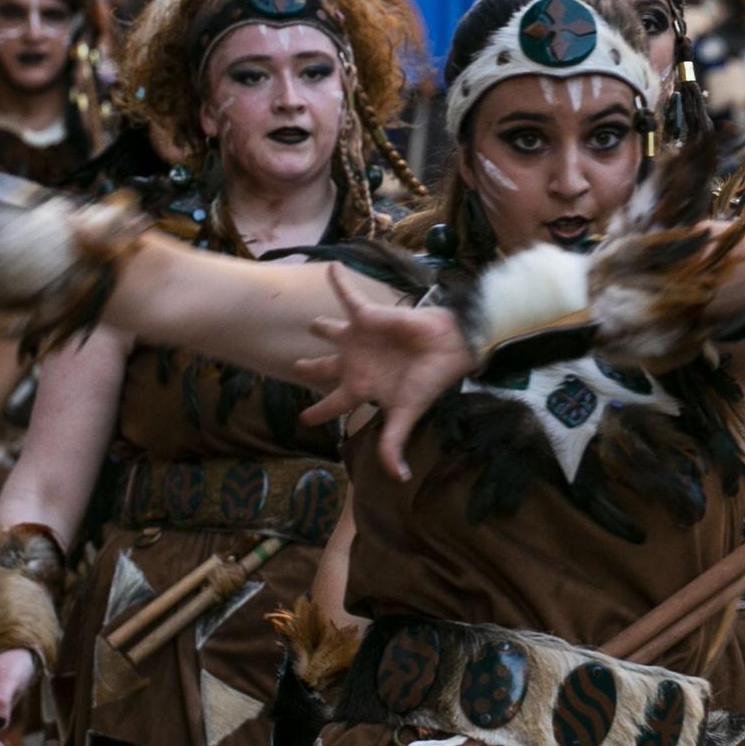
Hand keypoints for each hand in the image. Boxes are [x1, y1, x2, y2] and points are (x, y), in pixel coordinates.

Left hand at [296, 265, 473, 480]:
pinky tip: (329, 267)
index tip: (303, 421)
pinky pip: (349, 297)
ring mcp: (360, 338)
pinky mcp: (369, 316)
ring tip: (313, 323)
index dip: (317, 413)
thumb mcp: (406, 413)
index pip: (332, 403)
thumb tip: (399, 478)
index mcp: (361, 387)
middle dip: (309, 366)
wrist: (449, 348)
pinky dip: (338, 282)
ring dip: (322, 326)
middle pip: (325, 366)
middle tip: (295, 364)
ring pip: (331, 331)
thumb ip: (394, 443)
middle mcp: (356, 361)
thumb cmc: (427, 380)